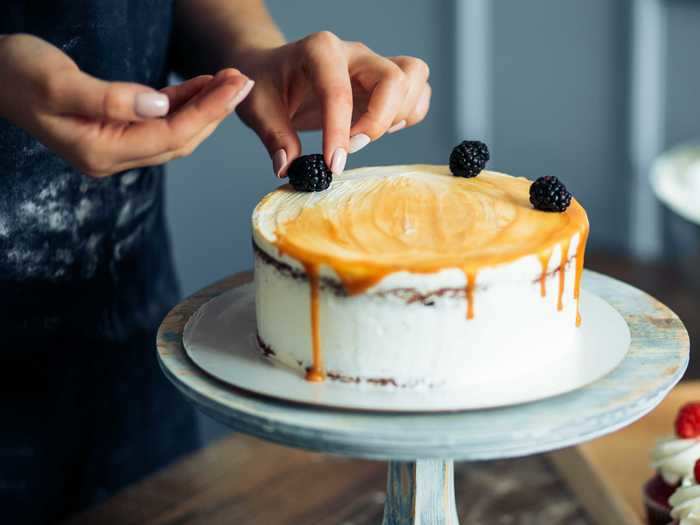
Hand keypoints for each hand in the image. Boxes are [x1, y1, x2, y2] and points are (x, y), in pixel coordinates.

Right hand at [0, 34, 253, 176]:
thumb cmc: (15, 74)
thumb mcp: (57, 82)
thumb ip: (109, 98)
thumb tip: (159, 105)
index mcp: (100, 151)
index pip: (170, 134)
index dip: (208, 110)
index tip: (235, 86)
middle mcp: (112, 157)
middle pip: (180, 139)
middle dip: (215, 111)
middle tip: (241, 81)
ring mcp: (113, 148)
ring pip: (174, 132)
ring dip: (203, 108)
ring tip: (228, 81)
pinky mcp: (114, 133)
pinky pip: (159, 124)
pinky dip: (182, 105)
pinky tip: (200, 87)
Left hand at [235, 31, 430, 176]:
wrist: (273, 70)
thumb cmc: (265, 83)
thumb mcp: (256, 107)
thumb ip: (274, 136)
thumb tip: (288, 167)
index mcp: (320, 50)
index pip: (339, 91)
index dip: (339, 132)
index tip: (334, 165)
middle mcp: (354, 53)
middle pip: (394, 78)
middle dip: (379, 121)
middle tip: (352, 148)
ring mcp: (373, 65)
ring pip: (414, 78)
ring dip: (399, 116)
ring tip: (365, 136)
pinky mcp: (384, 82)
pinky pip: (417, 92)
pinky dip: (408, 115)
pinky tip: (380, 129)